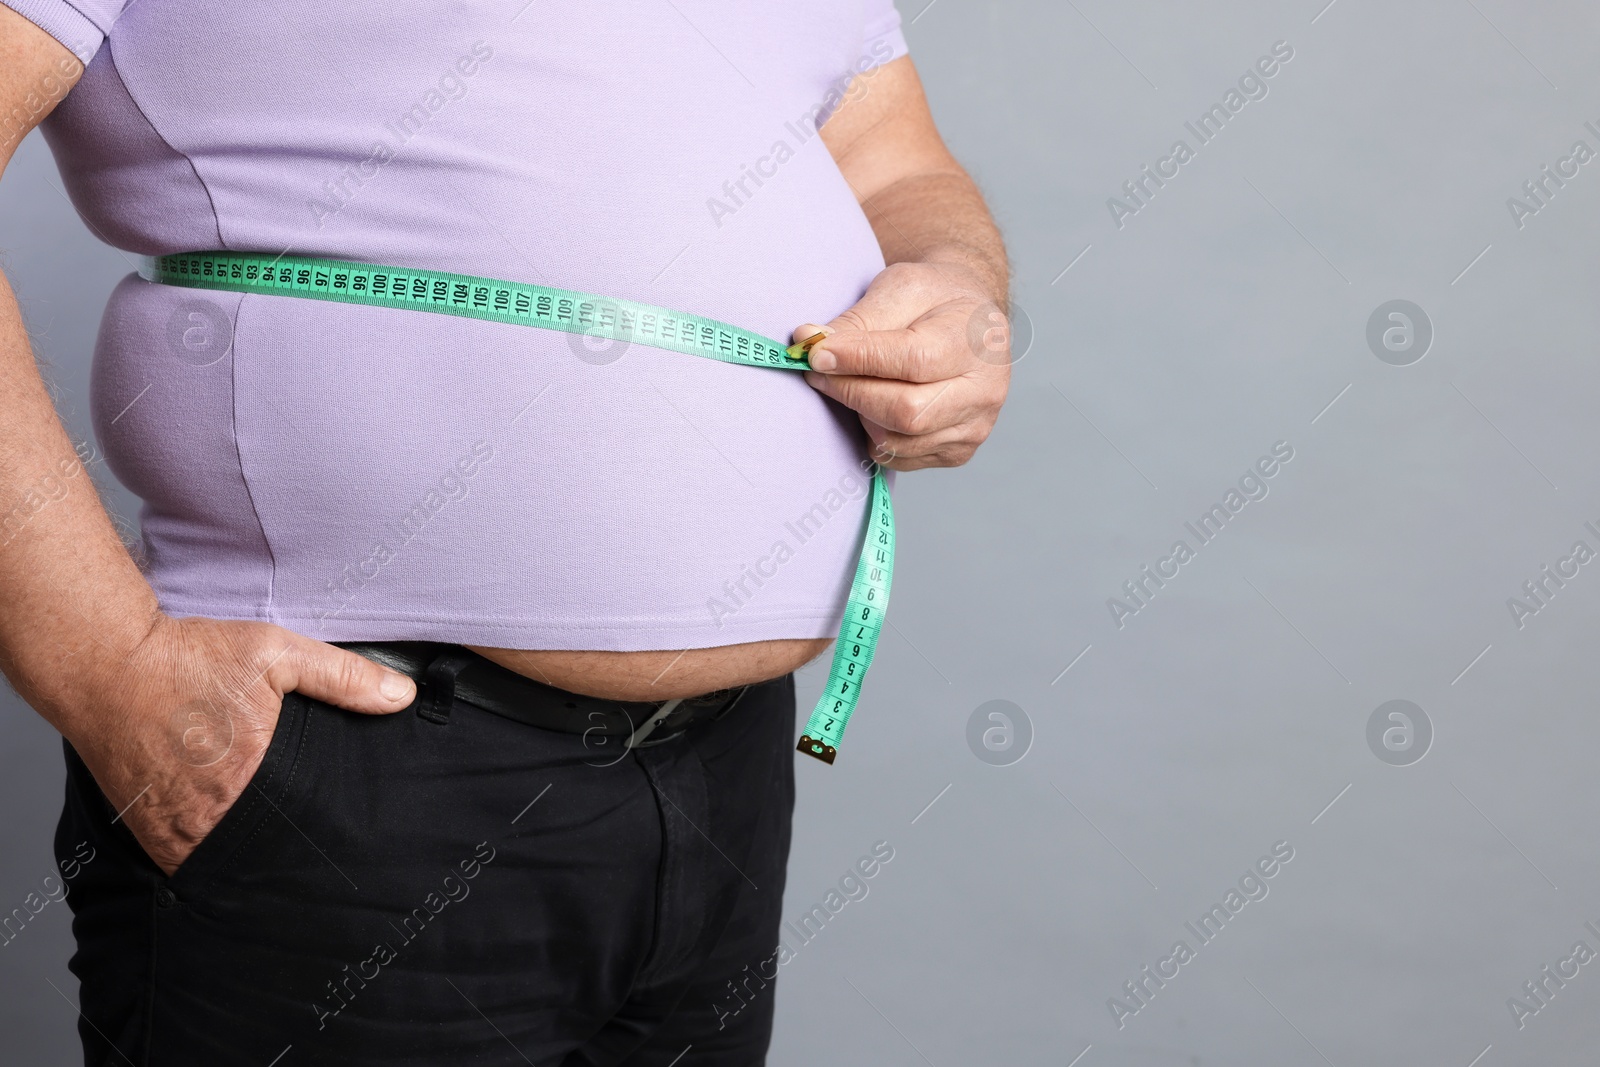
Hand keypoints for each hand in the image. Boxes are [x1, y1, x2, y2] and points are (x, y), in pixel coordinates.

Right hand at [64, 614, 415, 875]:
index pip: (304, 832)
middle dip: (290, 850)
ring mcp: (171, 833)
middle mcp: (207, 820)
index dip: (325, 835)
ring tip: (275, 842)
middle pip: (266, 855)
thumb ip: (343, 677)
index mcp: (249, 782)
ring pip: (226, 864)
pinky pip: (187, 862)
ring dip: (250, 856)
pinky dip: (210, 854)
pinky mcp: (145, 835)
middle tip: (316, 847)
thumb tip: (403, 696)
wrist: (104, 665)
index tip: (342, 836)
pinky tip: (231, 837)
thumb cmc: (187, 659)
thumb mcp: (275, 653)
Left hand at [796, 260, 1010, 470]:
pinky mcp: (957, 453)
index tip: (816, 354)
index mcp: (974, 341)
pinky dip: (873, 434)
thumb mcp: (901, 288)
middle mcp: (984, 391)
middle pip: (906, 412)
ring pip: (896, 440)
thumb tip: (810, 342)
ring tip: (853, 384)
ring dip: (859, 414)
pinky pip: (897, 457)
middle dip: (851, 392)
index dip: (858, 360)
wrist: (970, 323)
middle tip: (819, 372)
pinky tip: (875, 405)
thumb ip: (859, 318)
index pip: (913, 360)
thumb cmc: (936, 300)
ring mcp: (974, 428)